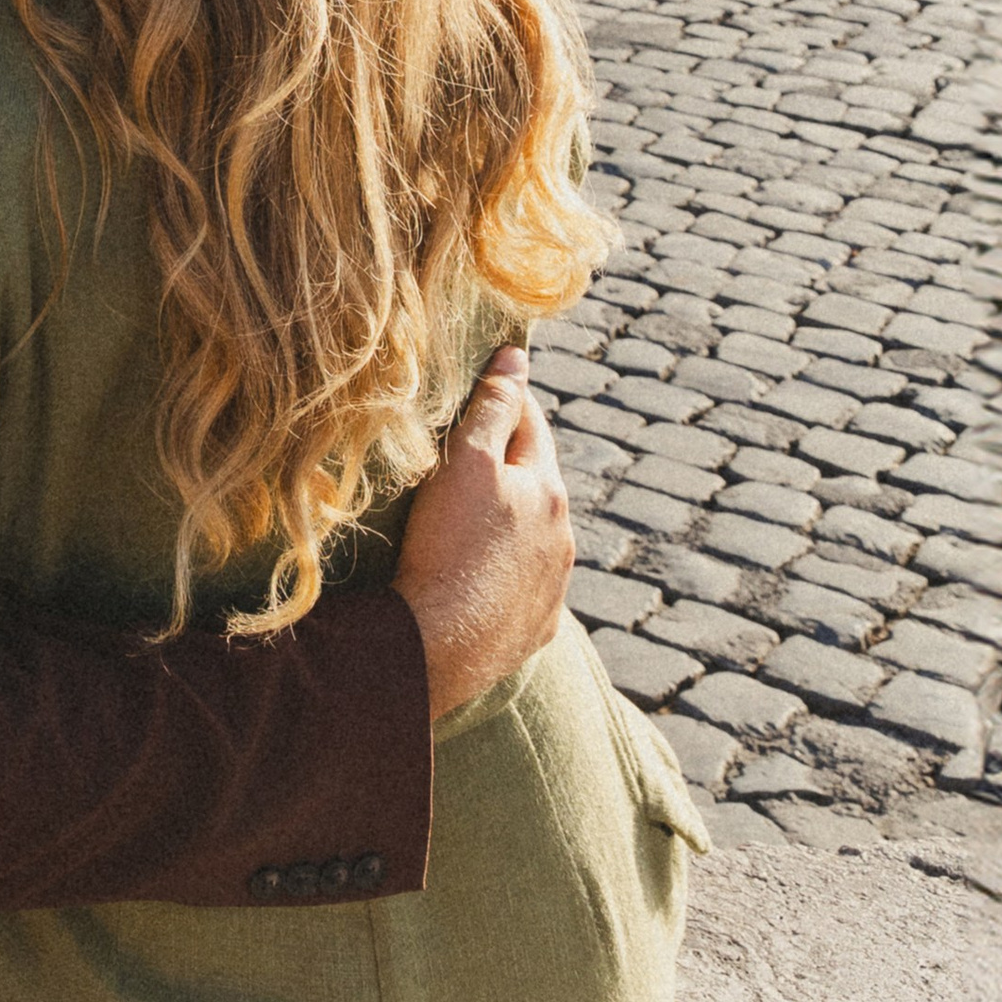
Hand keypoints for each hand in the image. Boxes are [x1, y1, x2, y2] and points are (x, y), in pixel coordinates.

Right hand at [393, 347, 572, 722]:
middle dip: (507, 460)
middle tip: (464, 448)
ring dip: (509, 518)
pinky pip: (522, 585)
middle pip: (535, 480)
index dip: (505, 398)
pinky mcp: (533, 628)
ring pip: (532, 535)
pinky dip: (505, 570)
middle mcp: (562, 537)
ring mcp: (551, 587)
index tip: (480, 385)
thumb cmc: (450, 545)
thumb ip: (494, 405)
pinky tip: (478, 573)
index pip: (530, 423)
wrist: (440, 646)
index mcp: (549, 490)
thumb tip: (517, 355)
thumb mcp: (467, 461)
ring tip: (467, 514)